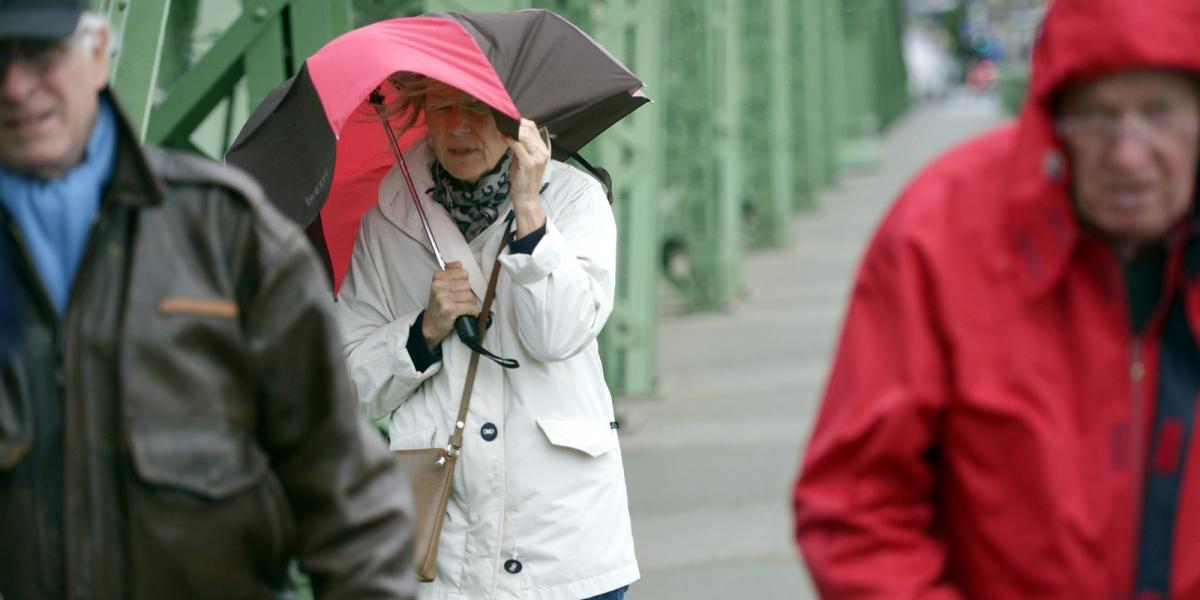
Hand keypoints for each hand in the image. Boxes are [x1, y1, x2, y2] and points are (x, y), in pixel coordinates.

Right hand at [422, 261, 478, 350]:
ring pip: (470, 296)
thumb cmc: (439, 305)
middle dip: (467, 294)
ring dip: (470, 304)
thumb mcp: (441, 286)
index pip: (463, 273)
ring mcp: (443, 298)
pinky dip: (473, 311)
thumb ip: (450, 273)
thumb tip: (459, 263)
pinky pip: (470, 307)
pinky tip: (468, 313)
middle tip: (460, 301)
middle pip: (467, 285)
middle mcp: (439, 286)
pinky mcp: (449, 309)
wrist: (431, 325)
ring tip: (462, 308)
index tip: (458, 290)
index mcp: (438, 278)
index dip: (464, 283)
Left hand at [504, 118, 548, 237]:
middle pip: (530, 129)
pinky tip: (503, 137)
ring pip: (525, 136)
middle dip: (516, 124)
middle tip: (503, 122)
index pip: (534, 128)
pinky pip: (518, 146)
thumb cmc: (524, 179)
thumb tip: (512, 133)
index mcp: (543, 149)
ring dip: (512, 130)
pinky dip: (510, 140)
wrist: (526, 197)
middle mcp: (542, 152)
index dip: (522, 122)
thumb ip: (522, 146)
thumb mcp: (525, 159)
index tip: (510, 121)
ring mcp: (536, 157)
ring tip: (502, 128)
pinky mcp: (528, 163)